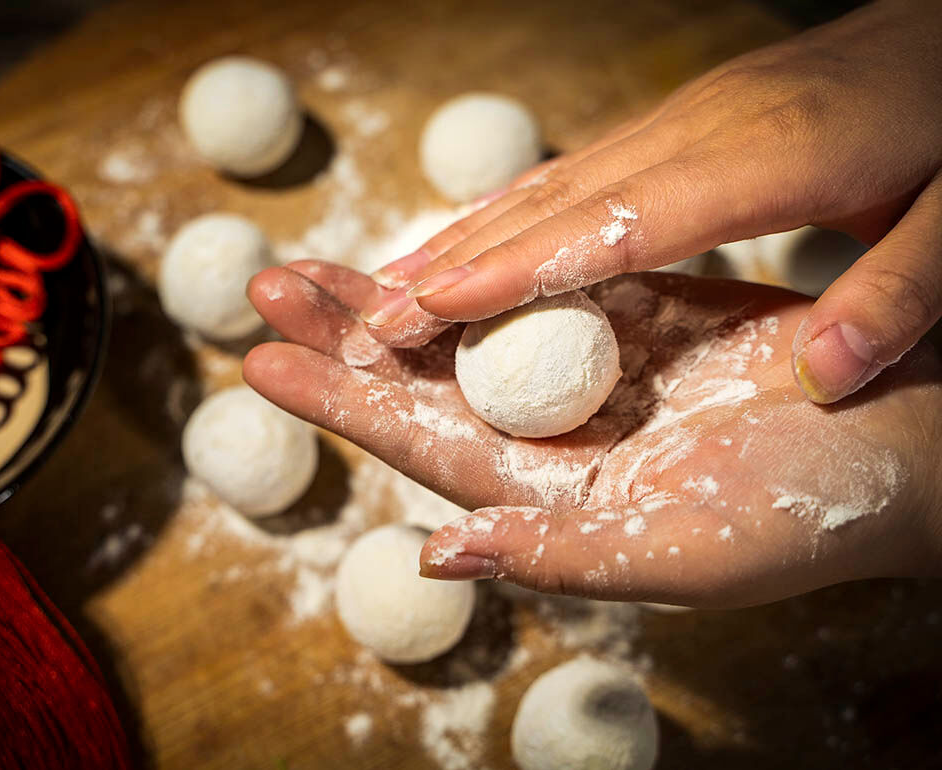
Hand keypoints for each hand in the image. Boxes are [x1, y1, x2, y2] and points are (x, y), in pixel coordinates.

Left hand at [245, 262, 941, 607]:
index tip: (265, 362)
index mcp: (546, 492)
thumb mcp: (673, 555)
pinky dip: (480, 265)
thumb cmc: (799, 516)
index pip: (419, 444)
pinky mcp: (630, 317)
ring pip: (464, 328)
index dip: (341, 405)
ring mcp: (586, 371)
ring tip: (319, 262)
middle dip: (343, 334)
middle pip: (423, 380)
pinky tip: (431, 248)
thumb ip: (552, 555)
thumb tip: (437, 554)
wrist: (894, 448)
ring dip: (394, 293)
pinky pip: (538, 287)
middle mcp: (551, 433)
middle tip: (268, 288)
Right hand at [360, 0, 941, 405]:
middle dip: (458, 258)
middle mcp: (705, 128)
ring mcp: (689, 117)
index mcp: (769, 156)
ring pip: (553, 180)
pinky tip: (477, 238)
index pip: (615, 222)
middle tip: (371, 311)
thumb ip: (898, 295)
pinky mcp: (688, 120)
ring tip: (395, 282)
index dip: (517, 267)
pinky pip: (580, 171)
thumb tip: (826, 374)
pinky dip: (514, 212)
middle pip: (556, 199)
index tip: (431, 307)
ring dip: (469, 234)